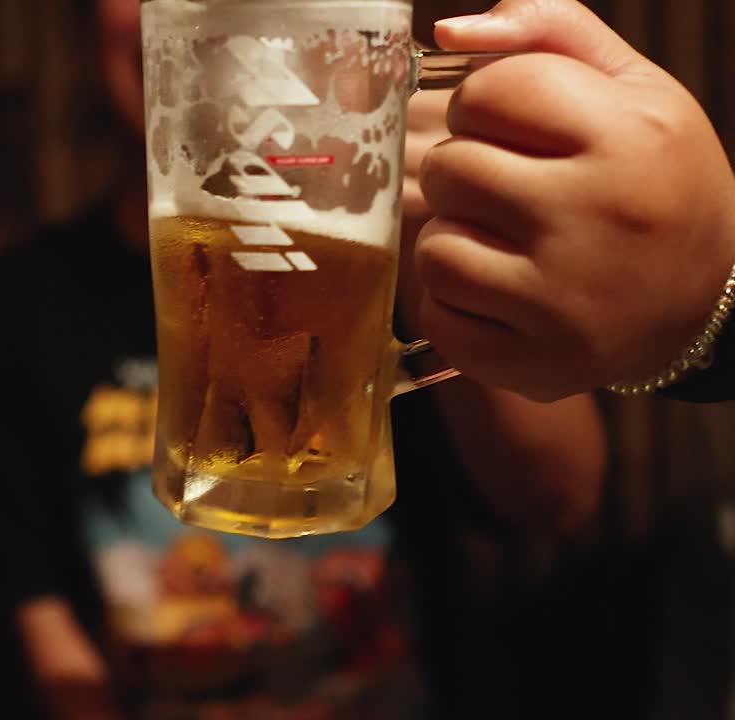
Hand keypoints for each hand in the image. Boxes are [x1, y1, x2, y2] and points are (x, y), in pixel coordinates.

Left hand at [414, 0, 734, 400]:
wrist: (699, 302)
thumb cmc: (649, 179)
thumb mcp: (632, 89)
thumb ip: (547, 31)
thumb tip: (449, 29)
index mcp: (628, 137)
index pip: (492, 91)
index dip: (482, 103)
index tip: (506, 122)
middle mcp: (597, 217)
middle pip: (452, 170)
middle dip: (462, 170)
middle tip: (501, 186)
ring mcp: (563, 299)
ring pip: (435, 248)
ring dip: (453, 238)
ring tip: (498, 239)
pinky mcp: (532, 362)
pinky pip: (437, 316)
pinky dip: (452, 301)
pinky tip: (498, 290)